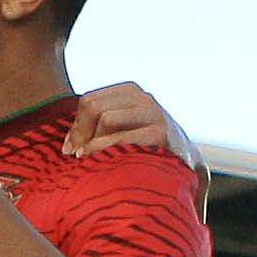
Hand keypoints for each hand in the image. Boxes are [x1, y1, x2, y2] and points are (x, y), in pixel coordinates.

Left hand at [62, 79, 198, 170]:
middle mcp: (143, 98)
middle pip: (94, 106)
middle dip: (80, 133)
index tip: (70, 149)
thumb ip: (99, 127)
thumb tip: (68, 144)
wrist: (188, 164)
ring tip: (86, 160)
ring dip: (91, 143)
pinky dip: (105, 150)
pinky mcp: (161, 134)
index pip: (89, 100)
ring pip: (106, 119)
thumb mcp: (126, 129)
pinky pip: (122, 138)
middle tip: (74, 155)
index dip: (75, 126)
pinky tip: (99, 162)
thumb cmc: (148, 149)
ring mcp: (154, 114)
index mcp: (130, 92)